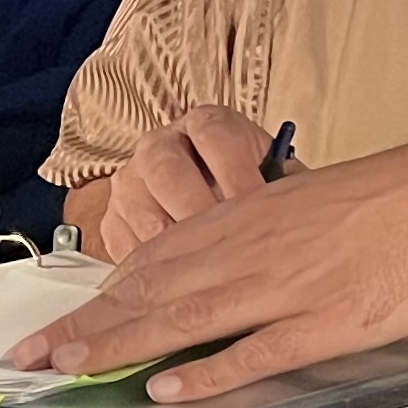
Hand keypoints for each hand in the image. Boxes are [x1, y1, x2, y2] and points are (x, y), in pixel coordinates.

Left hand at [18, 126, 407, 402]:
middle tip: (29, 355)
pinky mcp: (330, 319)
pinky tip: (169, 386)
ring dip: (121, 345)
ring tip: (68, 368)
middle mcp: (255, 249)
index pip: (153, 262)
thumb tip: (221, 269)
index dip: (97, 300)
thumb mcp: (310, 205)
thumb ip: (260, 236)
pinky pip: (257, 349)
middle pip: (153, 292)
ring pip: (186, 317)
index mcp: (248, 220)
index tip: (52, 326)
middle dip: (86, 326)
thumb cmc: (397, 200)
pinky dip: (209, 370)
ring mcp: (290, 286)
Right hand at [78, 104, 281, 263]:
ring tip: (199, 271)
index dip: (237, 172)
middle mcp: (161, 145)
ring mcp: (131, 181)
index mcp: (206, 125)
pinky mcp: (113, 218)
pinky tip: (171, 282)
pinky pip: (120, 239)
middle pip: (166, 169)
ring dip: (168, 241)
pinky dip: (144, 263)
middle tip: (223, 245)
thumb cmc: (254, 193)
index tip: (259, 208)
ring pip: (138, 206)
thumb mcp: (275, 181)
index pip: (214, 134)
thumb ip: (283, 191)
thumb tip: (294, 215)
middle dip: (196, 210)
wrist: (218, 204)